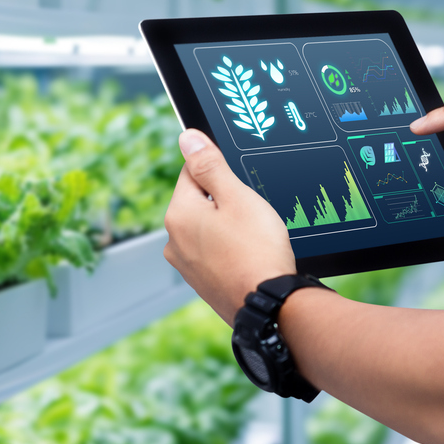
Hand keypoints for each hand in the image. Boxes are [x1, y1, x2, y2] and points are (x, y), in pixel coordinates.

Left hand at [163, 129, 296, 323]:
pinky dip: (230, 250)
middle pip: (199, 201)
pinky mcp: (201, 282)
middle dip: (225, 202)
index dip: (221, 173)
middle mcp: (174, 240)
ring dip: (228, 227)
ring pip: (208, 228)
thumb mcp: (237, 197)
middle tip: (252, 215)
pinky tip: (249, 256)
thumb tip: (187, 138)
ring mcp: (186, 265)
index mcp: (178, 214)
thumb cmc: (257, 249)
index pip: (192, 171)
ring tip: (253, 239)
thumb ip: (210, 165)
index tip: (241, 187)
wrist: (269, 305)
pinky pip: (214, 252)